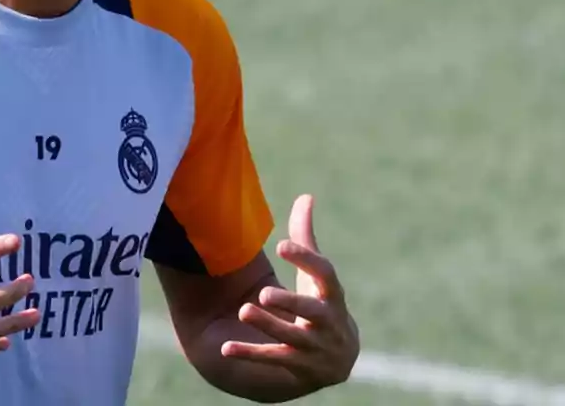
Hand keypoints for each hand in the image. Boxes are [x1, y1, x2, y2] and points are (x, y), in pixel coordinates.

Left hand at [221, 194, 358, 392]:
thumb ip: (306, 239)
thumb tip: (306, 196)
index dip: (306, 260)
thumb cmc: (322, 304)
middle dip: (289, 303)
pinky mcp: (298, 367)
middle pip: (312, 311)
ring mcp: (314, 347)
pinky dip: (249, 354)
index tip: (282, 244)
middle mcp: (328, 322)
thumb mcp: (317, 276)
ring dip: (267, 325)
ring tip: (243, 309)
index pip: (325, 275)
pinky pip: (272, 360)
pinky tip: (226, 349)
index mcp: (332, 295)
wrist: (338, 359)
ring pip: (290, 337)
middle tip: (263, 292)